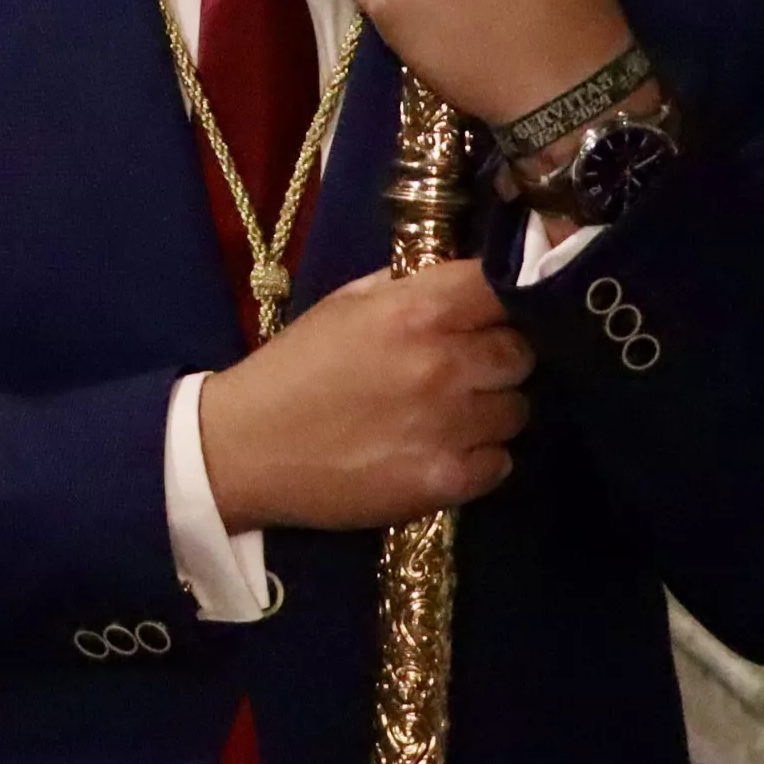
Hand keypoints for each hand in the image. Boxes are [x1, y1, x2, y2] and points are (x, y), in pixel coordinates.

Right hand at [198, 260, 533, 531]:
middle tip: (461, 369)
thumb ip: (406, 289)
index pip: (501, 288)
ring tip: (446, 416)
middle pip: (520, 353)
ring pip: (516, 410)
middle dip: (496, 357)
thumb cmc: (291, 369)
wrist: (243, 449)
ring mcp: (449, 427)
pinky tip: (439, 450)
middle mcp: (442, 365)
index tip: (487, 312)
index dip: (499, 299)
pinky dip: (478, 457)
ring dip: (488, 410)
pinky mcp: (447, 480)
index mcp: (413, 312)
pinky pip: (501, 462)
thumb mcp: (341, 307)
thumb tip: (460, 283)